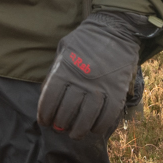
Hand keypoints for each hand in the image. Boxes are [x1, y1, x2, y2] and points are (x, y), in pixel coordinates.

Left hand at [37, 9, 150, 139]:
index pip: (50, 99)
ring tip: (75, 134)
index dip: (45, 114)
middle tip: (60, 128)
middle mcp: (81, 80)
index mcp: (65, 69)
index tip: (45, 121)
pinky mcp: (117, 90)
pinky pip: (108, 116)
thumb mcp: (64, 50)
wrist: (115, 28)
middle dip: (60, 124)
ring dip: (79, 131)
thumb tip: (48, 98)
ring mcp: (100, 86)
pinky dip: (100, 126)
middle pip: (66, 112)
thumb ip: (55, 72)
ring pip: (86, 118)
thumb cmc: (85, 40)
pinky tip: (95, 129)